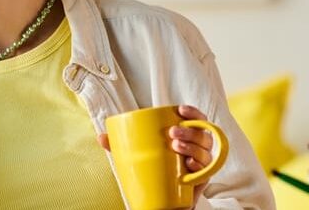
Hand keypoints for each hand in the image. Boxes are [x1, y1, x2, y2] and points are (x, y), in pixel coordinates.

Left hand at [96, 105, 214, 207]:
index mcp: (184, 136)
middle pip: (202, 134)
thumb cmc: (151, 169)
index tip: (180, 110)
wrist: (160, 199)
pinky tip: (189, 166)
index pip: (195, 119)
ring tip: (176, 148)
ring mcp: (201, 164)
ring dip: (194, 147)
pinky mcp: (201, 180)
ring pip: (206, 151)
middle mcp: (197, 148)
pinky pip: (207, 171)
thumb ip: (120, 145)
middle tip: (172, 134)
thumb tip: (100, 137)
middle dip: (189, 131)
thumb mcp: (136, 155)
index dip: (192, 112)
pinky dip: (201, 168)